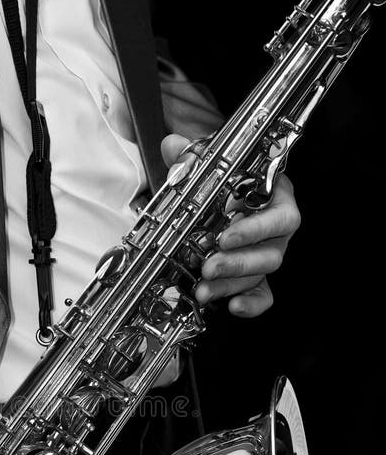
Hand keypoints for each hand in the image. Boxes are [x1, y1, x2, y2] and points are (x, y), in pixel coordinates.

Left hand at [161, 134, 300, 316]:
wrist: (216, 194)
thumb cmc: (220, 179)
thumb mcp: (205, 165)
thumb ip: (191, 157)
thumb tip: (173, 147)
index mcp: (274, 196)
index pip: (281, 216)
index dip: (255, 230)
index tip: (225, 237)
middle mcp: (276, 228)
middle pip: (271, 252)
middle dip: (238, 263)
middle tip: (208, 267)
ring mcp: (268, 253)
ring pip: (261, 274)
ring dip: (232, 283)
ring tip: (203, 288)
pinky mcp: (258, 276)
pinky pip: (264, 295)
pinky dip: (252, 304)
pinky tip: (233, 307)